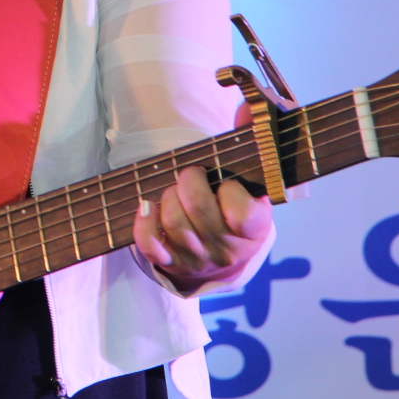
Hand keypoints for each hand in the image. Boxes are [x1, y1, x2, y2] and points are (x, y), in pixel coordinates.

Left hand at [132, 165, 272, 295]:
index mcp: (252, 233)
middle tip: (192, 175)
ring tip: (176, 192)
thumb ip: (246, 175)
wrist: (229, 259)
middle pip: (197, 207)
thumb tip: (238, 135)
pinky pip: (150, 245)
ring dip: (169, 196)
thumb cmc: (238, 214)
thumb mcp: (254, 200)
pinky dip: (144, 222)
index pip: (241, 213)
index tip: (227, 183)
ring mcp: (198, 260)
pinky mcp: (172, 263)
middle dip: (189, 180)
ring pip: (173, 220)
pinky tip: (147, 207)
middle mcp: (225, 250)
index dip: (230, 189)